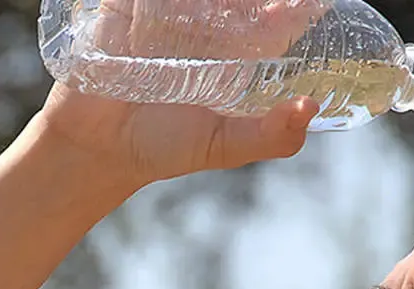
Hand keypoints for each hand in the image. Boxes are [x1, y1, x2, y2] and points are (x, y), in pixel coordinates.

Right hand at [34, 0, 324, 188]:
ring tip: (219, 0)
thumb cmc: (164, 148)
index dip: (296, 8)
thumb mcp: (223, 146)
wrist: (97, 148)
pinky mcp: (127, 6)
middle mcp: (207, 28)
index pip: (276, 19)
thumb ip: (270, 136)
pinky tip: (174, 1)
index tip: (316, 0)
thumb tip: (310, 108)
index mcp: (237, 55)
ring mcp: (167, 13)